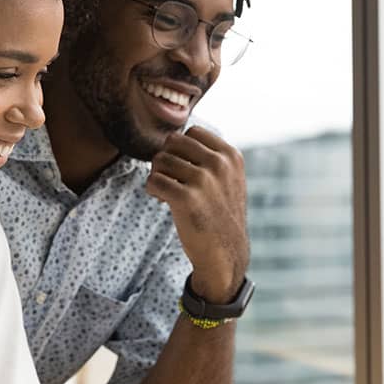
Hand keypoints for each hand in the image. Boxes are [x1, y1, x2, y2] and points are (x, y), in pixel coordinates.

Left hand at [145, 127, 248, 302]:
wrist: (224, 252)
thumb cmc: (219, 213)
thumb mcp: (228, 178)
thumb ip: (209, 155)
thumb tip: (172, 137)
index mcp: (230, 155)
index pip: (191, 131)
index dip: (181, 149)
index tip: (185, 169)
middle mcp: (219, 164)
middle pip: (172, 142)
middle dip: (167, 159)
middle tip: (172, 180)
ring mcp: (203, 180)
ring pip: (159, 160)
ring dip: (158, 176)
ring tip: (170, 193)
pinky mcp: (186, 199)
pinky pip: (153, 180)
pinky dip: (153, 190)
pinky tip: (164, 201)